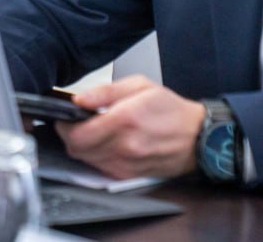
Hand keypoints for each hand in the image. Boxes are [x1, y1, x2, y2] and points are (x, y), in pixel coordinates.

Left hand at [56, 76, 205, 179]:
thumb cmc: (170, 109)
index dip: (64, 126)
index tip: (64, 117)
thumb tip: (78, 99)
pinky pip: (101, 168)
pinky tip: (105, 144)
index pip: (78, 134)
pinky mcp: (130, 176)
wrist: (199, 137)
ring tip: (92, 132)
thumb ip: (105, 92)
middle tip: (75, 124)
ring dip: (82, 147)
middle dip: (70, 136)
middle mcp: (125, 146)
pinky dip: (96, 157)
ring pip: (86, 161)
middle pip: (77, 150)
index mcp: (125, 120)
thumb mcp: (139, 86)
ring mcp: (128, 164)